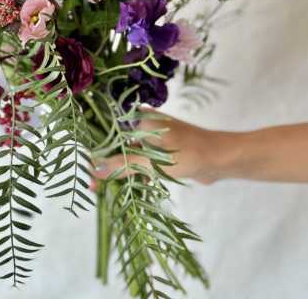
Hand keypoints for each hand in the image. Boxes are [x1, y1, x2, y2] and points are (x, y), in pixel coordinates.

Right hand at [92, 110, 222, 185]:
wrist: (221, 159)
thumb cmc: (187, 153)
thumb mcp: (150, 162)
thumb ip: (121, 166)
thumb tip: (94, 170)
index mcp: (139, 118)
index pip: (109, 132)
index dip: (96, 150)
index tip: (85, 169)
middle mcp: (144, 125)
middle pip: (117, 145)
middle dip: (107, 164)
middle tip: (93, 184)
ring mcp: (153, 138)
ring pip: (129, 155)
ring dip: (121, 171)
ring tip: (106, 189)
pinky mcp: (162, 151)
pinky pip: (142, 161)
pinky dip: (136, 173)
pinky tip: (129, 188)